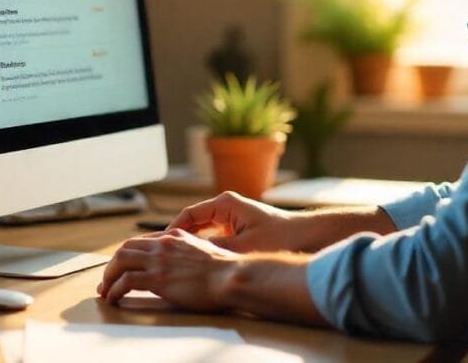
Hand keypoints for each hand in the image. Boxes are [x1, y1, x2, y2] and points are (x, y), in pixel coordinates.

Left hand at [97, 229, 238, 310]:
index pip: (142, 241)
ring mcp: (159, 260)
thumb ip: (187, 252)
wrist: (229, 277)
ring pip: (120, 261)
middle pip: (126, 248)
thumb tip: (179, 263)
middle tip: (107, 279)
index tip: (122, 267)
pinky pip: (125, 281)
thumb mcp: (204, 251)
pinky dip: (114, 290)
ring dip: (108, 277)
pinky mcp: (157, 278)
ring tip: (105, 290)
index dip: (128, 254)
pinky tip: (113, 298)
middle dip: (112, 264)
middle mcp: (163, 243)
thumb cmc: (224, 270)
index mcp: (175, 236)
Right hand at [167, 191, 301, 252]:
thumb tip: (187, 257)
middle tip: (162, 257)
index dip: (171, 232)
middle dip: (178, 239)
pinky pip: (214, 237)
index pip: (188, 215)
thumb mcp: (242, 247)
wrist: (307, 236)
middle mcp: (227, 206)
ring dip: (191, 245)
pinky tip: (199, 264)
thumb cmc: (279, 237)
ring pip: (203, 231)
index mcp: (225, 204)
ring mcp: (233, 217)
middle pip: (192, 222)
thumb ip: (213, 250)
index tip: (160, 248)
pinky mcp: (240, 228)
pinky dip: (206, 248)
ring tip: (177, 262)